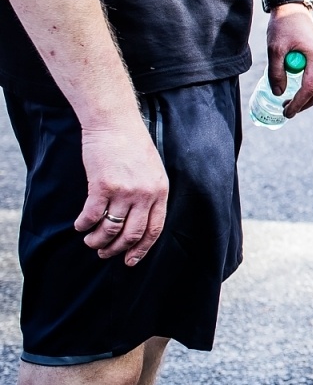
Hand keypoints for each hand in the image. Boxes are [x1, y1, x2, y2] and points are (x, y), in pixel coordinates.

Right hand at [74, 113, 167, 266]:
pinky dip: (84, 225)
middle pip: (131, 234)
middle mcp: (145, 195)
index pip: (154, 230)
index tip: (130, 260)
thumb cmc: (133, 145)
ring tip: (90, 241)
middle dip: (116, 249)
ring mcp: (124, 191)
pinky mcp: (102, 186)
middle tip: (104, 253)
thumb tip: (138, 219)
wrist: (115, 124)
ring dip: (97, 240)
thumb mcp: (153, 170)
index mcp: (160, 192)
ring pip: (110, 229)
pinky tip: (80, 225)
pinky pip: (92, 216)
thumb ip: (150, 194)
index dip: (141, 249)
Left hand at [267, 4, 312, 117]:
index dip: (298, 103)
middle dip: (304, 104)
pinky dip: (307, 87)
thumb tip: (278, 93)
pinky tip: (293, 89)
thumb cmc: (283, 27)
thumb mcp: (275, 49)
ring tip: (288, 103)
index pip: (309, 88)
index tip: (286, 112)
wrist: (292, 9)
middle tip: (287, 112)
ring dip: (306, 97)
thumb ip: (276, 72)